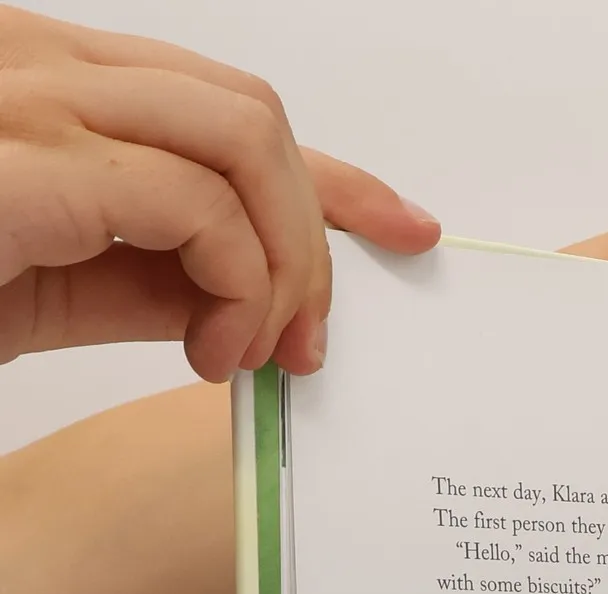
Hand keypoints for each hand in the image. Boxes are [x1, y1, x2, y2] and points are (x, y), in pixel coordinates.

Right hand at [0, 5, 438, 377]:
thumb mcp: (64, 280)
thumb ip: (160, 271)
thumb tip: (259, 296)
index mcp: (50, 79)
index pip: (227, 103)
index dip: (332, 172)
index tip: (404, 226)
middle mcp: (40, 62)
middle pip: (255, 117)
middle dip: (314, 236)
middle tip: (301, 343)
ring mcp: (29, 96)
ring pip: (245, 144)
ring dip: (281, 265)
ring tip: (250, 351)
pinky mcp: (26, 158)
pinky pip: (197, 206)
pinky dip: (237, 287)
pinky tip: (211, 351)